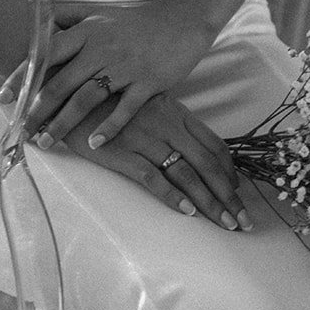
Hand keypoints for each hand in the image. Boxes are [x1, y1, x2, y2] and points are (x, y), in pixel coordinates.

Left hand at [16, 0, 216, 150]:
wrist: (181, 21)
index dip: (24, 76)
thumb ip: (69, 15)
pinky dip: (108, 128)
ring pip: (86, 99)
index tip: (4, 98)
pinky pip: (124, 109)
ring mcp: (125, 67)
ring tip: (46, 141)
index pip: (46, 54)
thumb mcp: (99, 13)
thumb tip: (37, 18)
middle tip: (21, 131)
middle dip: (37, 110)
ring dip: (64, 123)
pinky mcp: (148, 83)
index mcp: (87, 32)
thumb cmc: (136, 21)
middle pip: (61, 82)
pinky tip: (94, 144)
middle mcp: (101, 49)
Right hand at [35, 87, 252, 232]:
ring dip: (210, 202)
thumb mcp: (141, 101)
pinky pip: (153, 176)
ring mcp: (145, 138)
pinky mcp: (121, 151)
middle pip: (209, 164)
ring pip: (187, 173)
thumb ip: (163, 118)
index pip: (213, 145)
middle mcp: (166, 125)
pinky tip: (187, 212)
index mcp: (174, 112)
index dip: (230, 172)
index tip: (239, 193)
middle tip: (245, 221)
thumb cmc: (103, 94)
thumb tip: (180, 143)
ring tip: (226, 224)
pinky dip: (172, 195)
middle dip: (230, 196)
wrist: (63, 84)